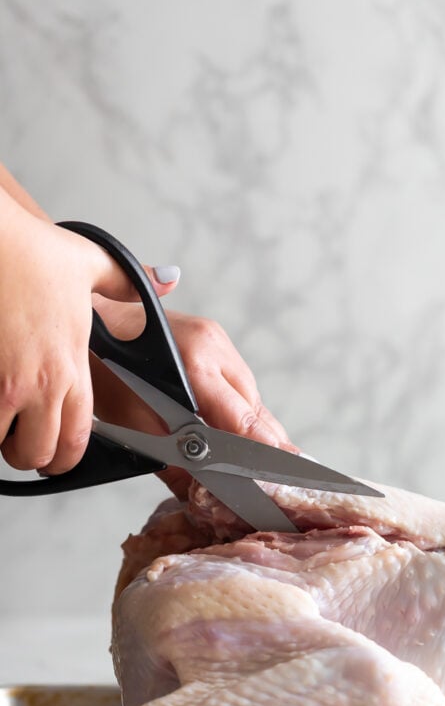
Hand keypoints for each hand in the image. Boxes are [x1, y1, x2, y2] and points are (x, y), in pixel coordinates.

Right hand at [0, 197, 176, 473]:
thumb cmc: (26, 249)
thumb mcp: (89, 263)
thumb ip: (129, 282)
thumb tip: (167, 279)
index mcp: (73, 366)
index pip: (79, 440)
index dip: (67, 455)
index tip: (59, 450)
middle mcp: (42, 384)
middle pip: (40, 455)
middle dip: (32, 455)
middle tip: (24, 439)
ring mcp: (6, 386)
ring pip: (6, 447)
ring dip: (3, 442)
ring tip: (2, 421)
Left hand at [90, 302, 294, 498]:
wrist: (92, 321)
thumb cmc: (102, 367)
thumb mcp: (132, 422)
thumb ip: (169, 462)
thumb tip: (196, 495)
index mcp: (196, 364)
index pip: (243, 418)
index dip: (264, 450)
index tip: (283, 473)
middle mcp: (216, 346)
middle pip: (255, 408)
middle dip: (266, 444)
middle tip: (276, 478)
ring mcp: (219, 339)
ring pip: (252, 396)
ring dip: (254, 427)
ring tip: (260, 460)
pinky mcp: (217, 339)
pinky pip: (239, 383)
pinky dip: (241, 408)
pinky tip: (238, 428)